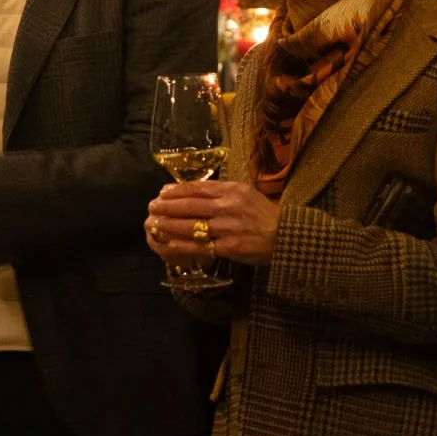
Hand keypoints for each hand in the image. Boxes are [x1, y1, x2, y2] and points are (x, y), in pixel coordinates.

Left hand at [146, 180, 278, 266]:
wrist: (284, 236)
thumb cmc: (263, 213)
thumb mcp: (245, 193)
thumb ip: (222, 190)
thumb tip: (193, 189)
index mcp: (232, 190)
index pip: (198, 188)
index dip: (177, 190)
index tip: (163, 192)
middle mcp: (228, 206)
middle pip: (190, 205)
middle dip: (167, 206)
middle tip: (152, 206)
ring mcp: (228, 227)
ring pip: (191, 225)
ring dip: (169, 225)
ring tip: (154, 223)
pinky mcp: (229, 247)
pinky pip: (201, 246)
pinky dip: (183, 245)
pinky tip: (169, 244)